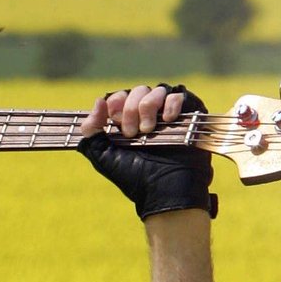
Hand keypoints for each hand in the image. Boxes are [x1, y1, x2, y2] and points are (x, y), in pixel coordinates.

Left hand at [78, 84, 217, 220]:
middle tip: (132, 133)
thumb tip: (98, 101)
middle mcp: (147, 114)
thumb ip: (92, 131)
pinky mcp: (188, 114)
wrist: (163, 190)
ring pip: (156, 91)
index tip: (115, 121)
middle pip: (137, 91)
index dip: (115, 103)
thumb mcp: (103, 155)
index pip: (118, 97)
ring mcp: (167, 113)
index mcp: (127, 121)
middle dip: (130, 109)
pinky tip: (168, 120)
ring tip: (148, 130)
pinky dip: (170, 104)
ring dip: (147, 106)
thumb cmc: (133, 176)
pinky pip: (177, 95)